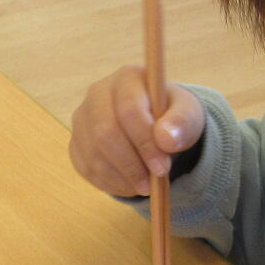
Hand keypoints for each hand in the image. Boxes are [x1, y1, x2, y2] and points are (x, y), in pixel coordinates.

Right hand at [68, 65, 206, 196]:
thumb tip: (165, 139)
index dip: (144, 142)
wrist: (155, 124)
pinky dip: (109, 183)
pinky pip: (86, 167)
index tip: (161, 168)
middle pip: (105, 133)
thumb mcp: (188, 114)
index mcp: (128, 78)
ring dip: (121, 178)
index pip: (129, 109)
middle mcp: (98, 93)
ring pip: (93, 154)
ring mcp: (83, 118)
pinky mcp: (76, 142)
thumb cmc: (171, 115)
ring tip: (144, 186)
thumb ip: (182, 122)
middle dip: (130, 165)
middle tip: (151, 184)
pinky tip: (129, 184)